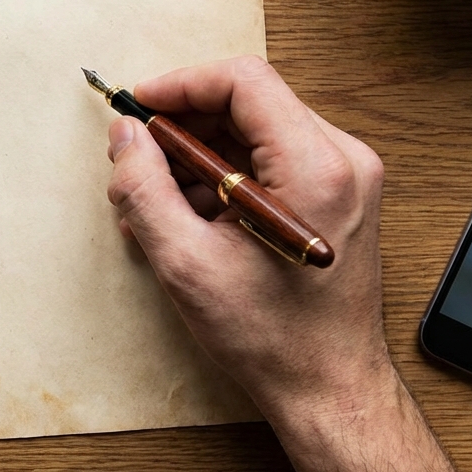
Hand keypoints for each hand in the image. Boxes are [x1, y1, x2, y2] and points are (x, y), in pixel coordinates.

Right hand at [106, 57, 460, 471]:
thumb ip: (145, 189)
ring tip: (156, 202)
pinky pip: (272, 161)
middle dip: (183, 127)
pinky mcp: (338, 197)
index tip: (138, 106)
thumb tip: (125, 137)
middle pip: (249, 104)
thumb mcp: (188, 264)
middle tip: (137, 159)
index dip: (180, 85)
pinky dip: (225, 179)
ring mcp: (346, 178)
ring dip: (199, 156)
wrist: (331, 390)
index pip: (243, 81)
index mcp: (315, 168)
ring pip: (257, 132)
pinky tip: (189, 218)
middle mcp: (343, 160)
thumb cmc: (275, 339)